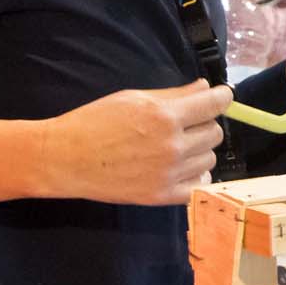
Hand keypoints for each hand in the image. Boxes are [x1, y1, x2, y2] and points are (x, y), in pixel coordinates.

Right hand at [41, 81, 232, 206]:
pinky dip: (195, 175)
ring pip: (209, 159)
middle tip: (187, 123)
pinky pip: (199, 185)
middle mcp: (172, 146)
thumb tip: (206, 88)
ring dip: (199, 150)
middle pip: (215, 132)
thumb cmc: (93, 122)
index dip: (222, 97)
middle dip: (205, 124)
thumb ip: (174, 94)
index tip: (222, 96)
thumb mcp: (132, 98)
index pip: (214, 104)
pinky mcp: (161, 196)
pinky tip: (181, 168)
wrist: (63, 158)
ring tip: (176, 146)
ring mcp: (168, 174)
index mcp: (164, 117)